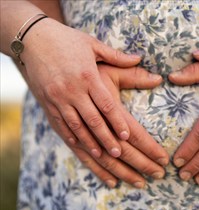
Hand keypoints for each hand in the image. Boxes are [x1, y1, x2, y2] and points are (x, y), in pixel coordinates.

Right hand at [20, 18, 140, 157]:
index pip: (106, 105)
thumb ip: (117, 56)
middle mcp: (72, 90)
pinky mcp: (47, 102)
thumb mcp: (93, 45)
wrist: (32, 39)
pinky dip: (70, 136)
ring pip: (76, 126)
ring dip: (89, 142)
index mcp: (87, 76)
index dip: (117, 121)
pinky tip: (80, 146)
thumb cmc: (67, 41)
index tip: (127, 135)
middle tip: (119, 153)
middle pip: (92, 120)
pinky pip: (60, 123)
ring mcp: (57, 98)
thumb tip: (139, 59)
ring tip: (102, 154)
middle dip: (106, 138)